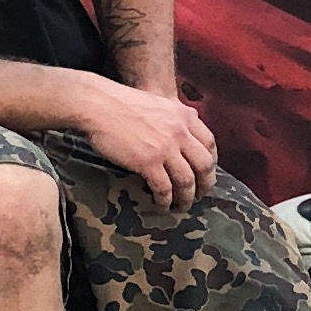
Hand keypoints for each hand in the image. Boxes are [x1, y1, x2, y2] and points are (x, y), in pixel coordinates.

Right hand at [74, 76, 218, 209]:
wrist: (99, 104)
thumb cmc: (121, 103)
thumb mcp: (158, 104)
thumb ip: (173, 119)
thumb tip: (179, 140)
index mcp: (184, 115)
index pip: (209, 143)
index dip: (211, 162)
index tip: (206, 174)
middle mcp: (180, 131)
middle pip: (204, 165)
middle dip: (205, 184)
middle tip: (199, 195)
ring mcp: (166, 147)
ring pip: (187, 180)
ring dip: (186, 198)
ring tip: (181, 206)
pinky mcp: (148, 162)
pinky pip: (164, 188)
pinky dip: (165, 201)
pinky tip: (161, 205)